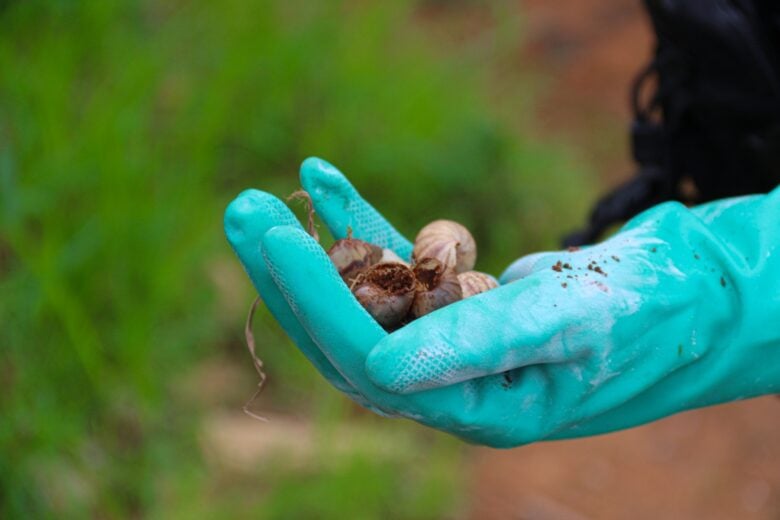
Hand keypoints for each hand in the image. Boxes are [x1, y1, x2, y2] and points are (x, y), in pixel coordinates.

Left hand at [225, 158, 779, 446]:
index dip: (317, 301)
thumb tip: (389, 373)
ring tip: (261, 200)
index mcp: (482, 408)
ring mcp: (457, 343)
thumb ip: (484, 346)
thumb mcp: (576, 324)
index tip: (272, 238)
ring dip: (317, 248)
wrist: (703, 293)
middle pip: (351, 333)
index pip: (374, 362)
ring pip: (367, 299)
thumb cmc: (656, 313)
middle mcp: (457, 383)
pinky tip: (325, 181)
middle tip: (239, 212)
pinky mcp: (466, 303)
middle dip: (292, 276)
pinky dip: (365, 223)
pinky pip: (401, 265)